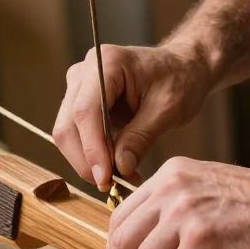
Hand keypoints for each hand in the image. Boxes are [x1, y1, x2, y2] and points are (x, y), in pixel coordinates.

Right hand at [53, 42, 212, 188]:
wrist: (181, 67)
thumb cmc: (179, 79)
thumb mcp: (168, 108)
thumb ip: (142, 136)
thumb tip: (120, 167)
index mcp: (106, 62)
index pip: (85, 111)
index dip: (91, 148)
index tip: (105, 178)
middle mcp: (84, 72)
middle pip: (68, 125)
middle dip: (87, 161)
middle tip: (115, 185)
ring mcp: (79, 87)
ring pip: (68, 134)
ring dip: (89, 162)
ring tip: (123, 178)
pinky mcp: (81, 103)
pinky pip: (77, 136)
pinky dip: (93, 156)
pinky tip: (118, 167)